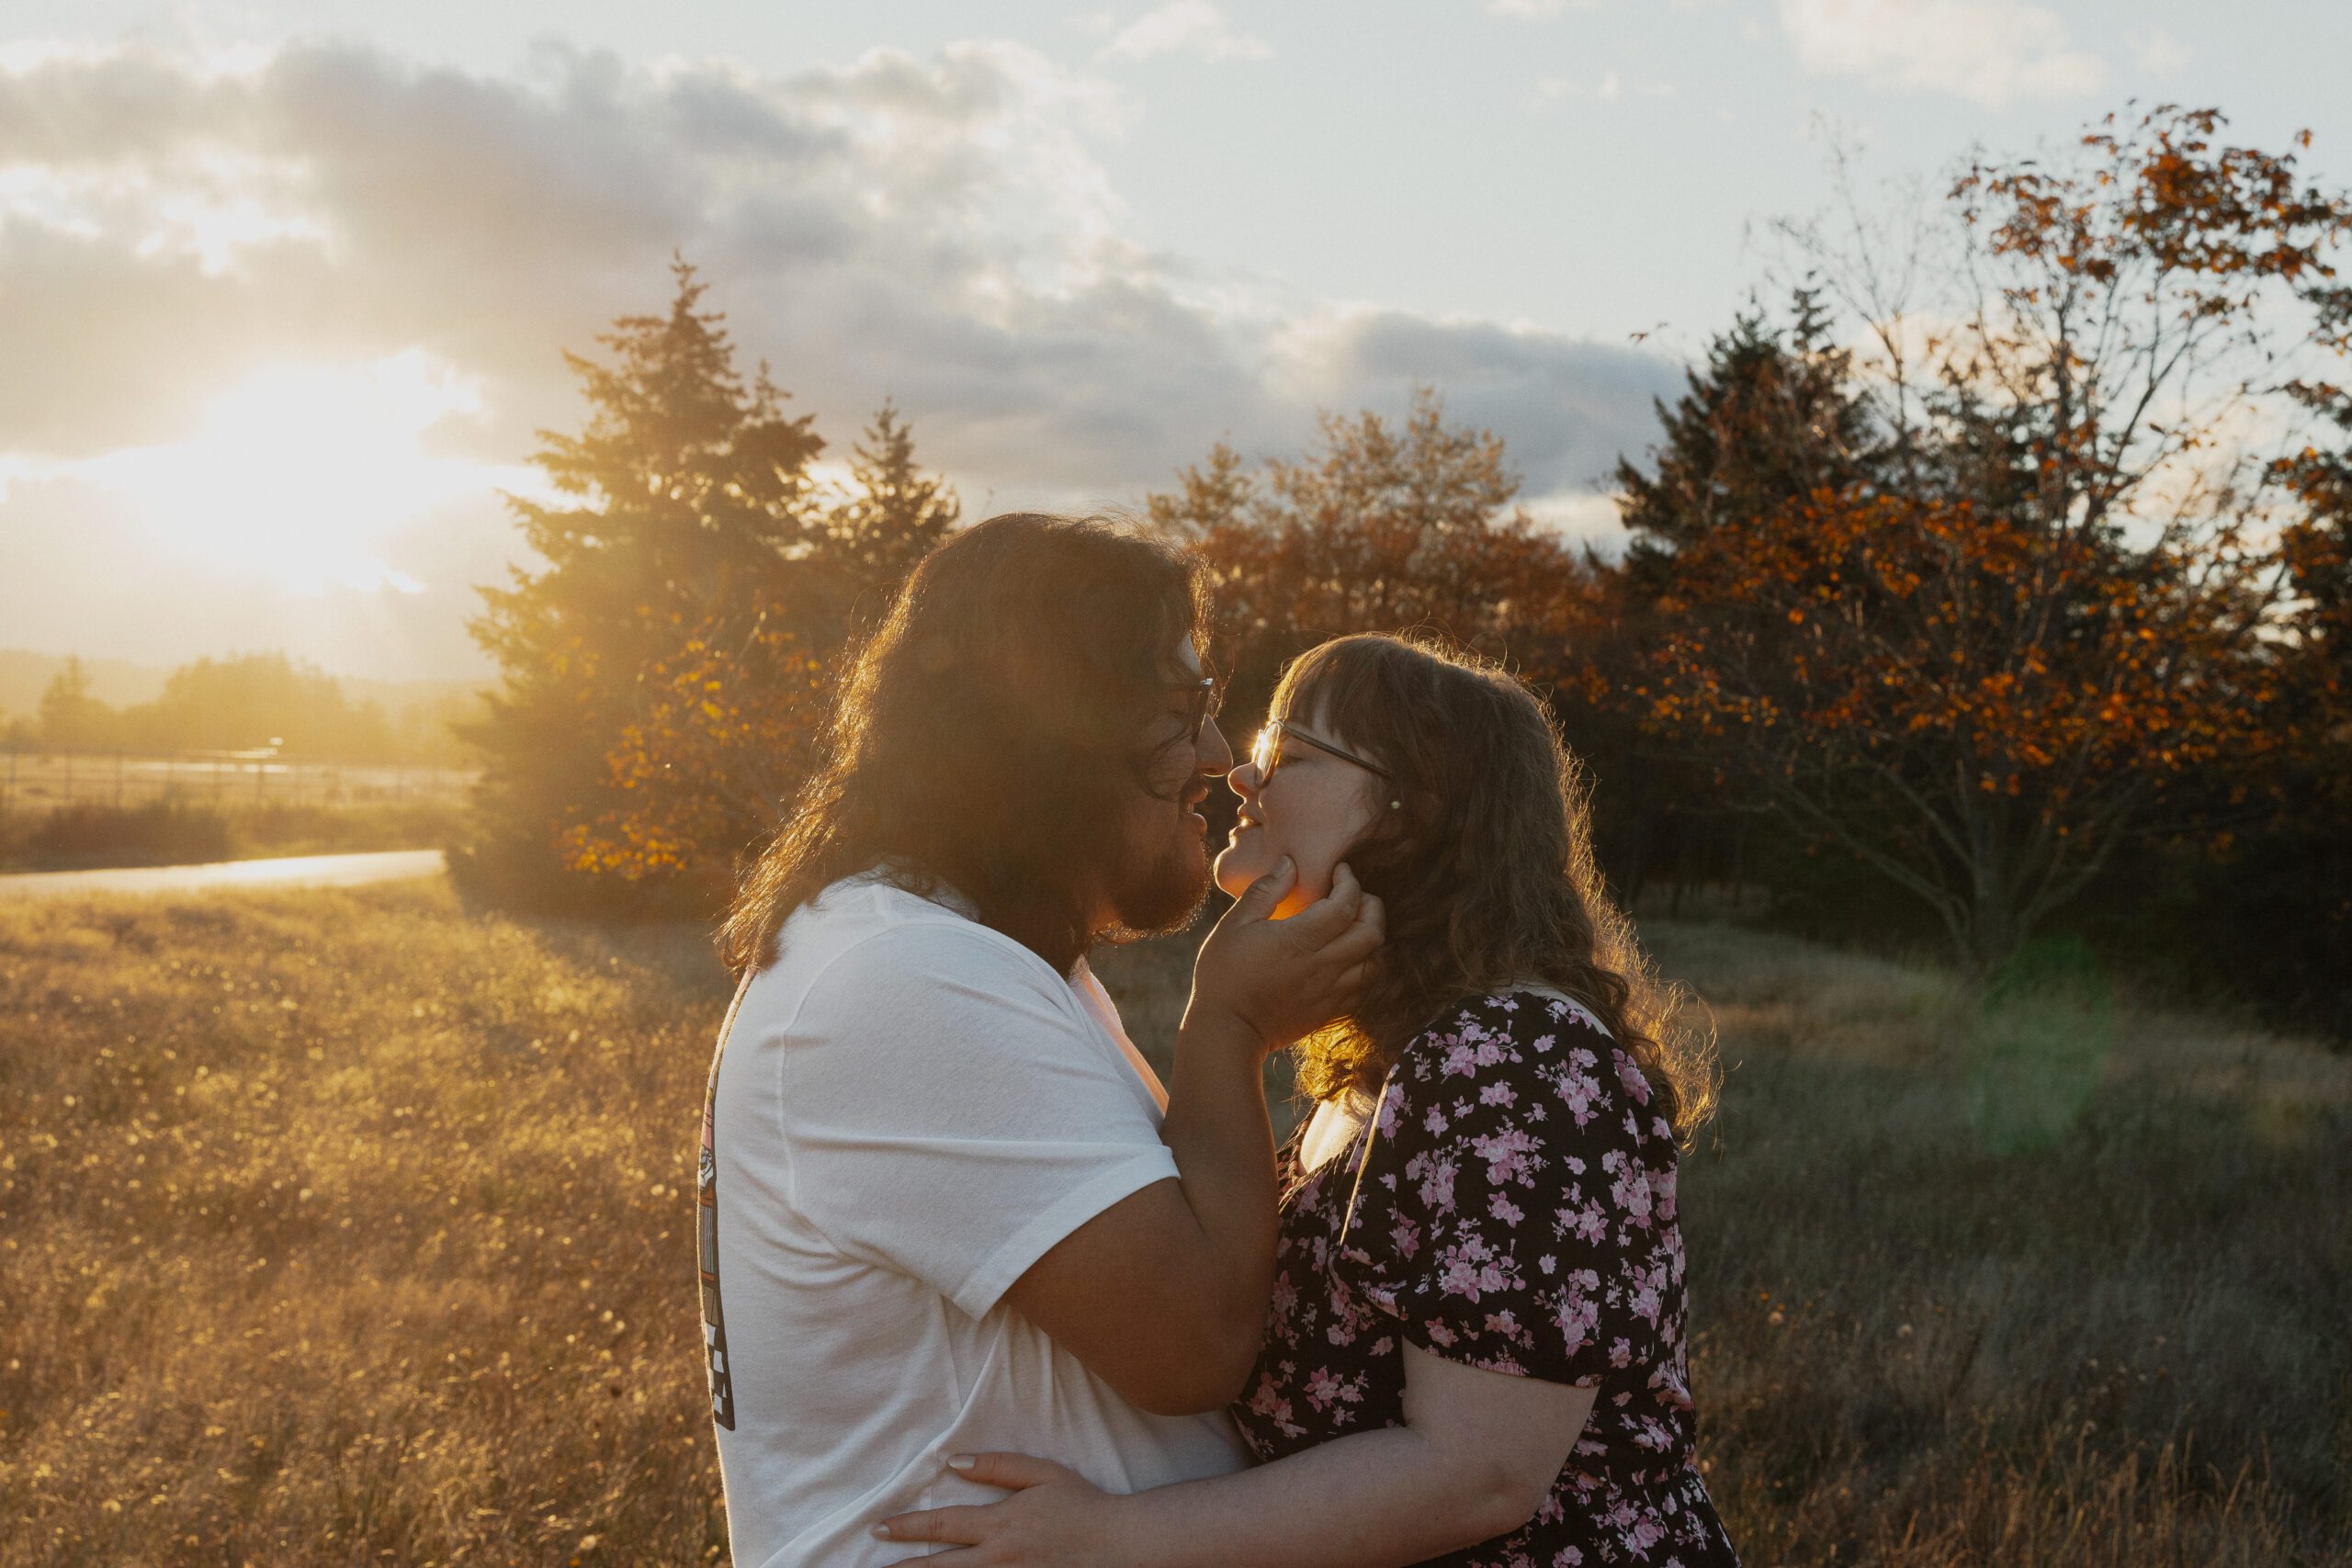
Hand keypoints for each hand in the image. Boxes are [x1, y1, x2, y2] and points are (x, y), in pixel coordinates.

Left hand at [872, 1453, 1120, 1564]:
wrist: (1117, 1544)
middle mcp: (998, 1558)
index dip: (908, 1527)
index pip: (943, 1524)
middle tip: (877, 1566)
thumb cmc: (1081, 1505)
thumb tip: (956, 1463)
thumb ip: (998, 1467)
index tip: (882, 1528)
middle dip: (905, 1567)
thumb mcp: (1042, 1474)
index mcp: (1000, 1524)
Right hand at [1185, 859, 1383, 1051]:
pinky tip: (1348, 956)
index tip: (1340, 871)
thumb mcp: (1235, 925)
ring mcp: (1331, 992)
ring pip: (1376, 961)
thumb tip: (1289, 863)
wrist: (1227, 1031)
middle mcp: (1323, 966)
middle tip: (1353, 895)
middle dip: (1371, 905)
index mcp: (1299, 940)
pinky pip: (1366, 987)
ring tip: (1354, 925)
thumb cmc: (1224, 975)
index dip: (1350, 882)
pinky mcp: (1330, 1011)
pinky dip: (1366, 966)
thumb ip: (1265, 891)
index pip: (1346, 905)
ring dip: (1372, 937)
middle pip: (1372, 932)